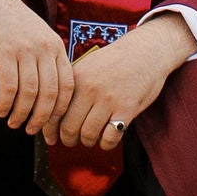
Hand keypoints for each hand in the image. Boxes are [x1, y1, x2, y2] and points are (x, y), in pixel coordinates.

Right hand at [0, 0, 71, 135]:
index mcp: (56, 47)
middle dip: (41, 118)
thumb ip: (48, 60)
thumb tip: (51, 96)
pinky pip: (9, 86)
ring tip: (14, 123)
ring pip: (29, 92)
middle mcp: (44, 48)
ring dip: (21, 114)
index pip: (67, 85)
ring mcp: (25, 50)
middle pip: (49, 93)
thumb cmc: (14, 23)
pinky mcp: (4, 51)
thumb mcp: (40, 37)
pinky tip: (1, 111)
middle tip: (32, 130)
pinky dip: (5, 103)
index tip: (51, 123)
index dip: (60, 109)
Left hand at [49, 13, 191, 147]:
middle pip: (69, 127)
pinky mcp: (127, 108)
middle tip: (72, 140)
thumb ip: (72, 87)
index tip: (50, 137)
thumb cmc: (115, 62)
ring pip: (88, 135)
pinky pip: (109, 137)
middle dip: (68, 139)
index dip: (50, 129)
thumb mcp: (88, 66)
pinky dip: (106, 144)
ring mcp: (109, 99)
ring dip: (88, 141)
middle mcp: (90, 88)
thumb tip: (53, 113)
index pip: (55, 110)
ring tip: (91, 138)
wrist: (146, 51)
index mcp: (76, 78)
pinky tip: (107, 138)